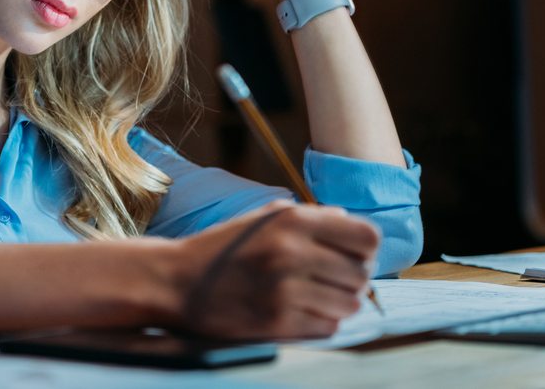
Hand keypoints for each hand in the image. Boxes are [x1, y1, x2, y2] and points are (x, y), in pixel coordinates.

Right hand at [174, 200, 379, 338]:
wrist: (177, 281)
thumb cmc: (223, 247)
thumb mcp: (263, 217)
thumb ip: (309, 216)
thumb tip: (350, 223)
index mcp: (292, 221)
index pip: (367, 236)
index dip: (365, 248)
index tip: (352, 255)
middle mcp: (292, 252)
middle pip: (362, 273)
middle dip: (353, 278)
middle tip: (332, 280)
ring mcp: (286, 290)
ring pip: (350, 304)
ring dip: (339, 303)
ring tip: (316, 296)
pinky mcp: (278, 322)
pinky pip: (328, 327)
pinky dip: (321, 321)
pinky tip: (301, 311)